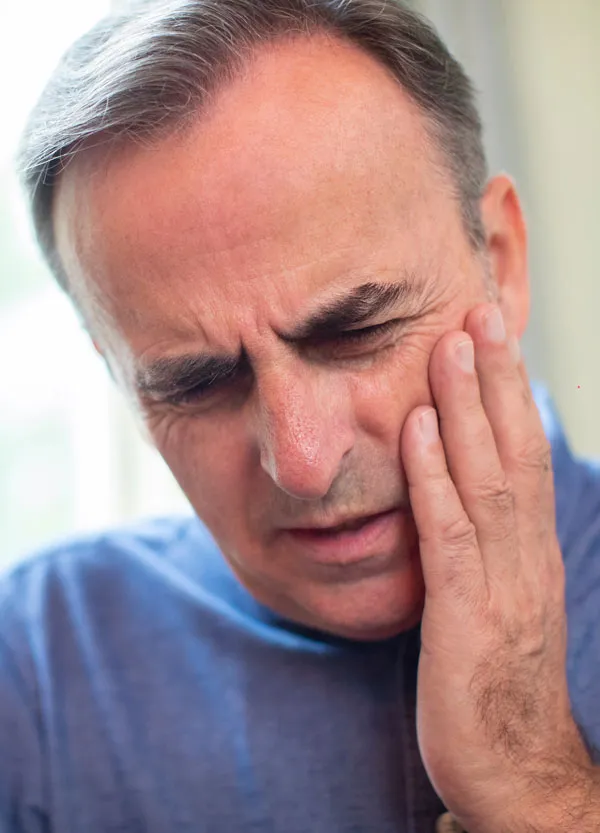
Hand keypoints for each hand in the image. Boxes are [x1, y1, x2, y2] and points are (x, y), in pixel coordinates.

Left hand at [401, 303, 593, 832]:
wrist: (512, 769)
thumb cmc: (495, 679)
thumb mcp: (496, 600)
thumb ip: (481, 544)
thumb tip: (450, 489)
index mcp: (530, 549)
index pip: (525, 455)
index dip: (509, 394)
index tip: (491, 337)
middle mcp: (525, 555)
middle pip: (515, 451)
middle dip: (496, 380)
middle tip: (479, 313)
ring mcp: (501, 583)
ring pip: (488, 478)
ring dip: (466, 409)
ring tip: (451, 347)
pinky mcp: (464, 615)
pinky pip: (449, 534)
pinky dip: (431, 476)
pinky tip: (414, 431)